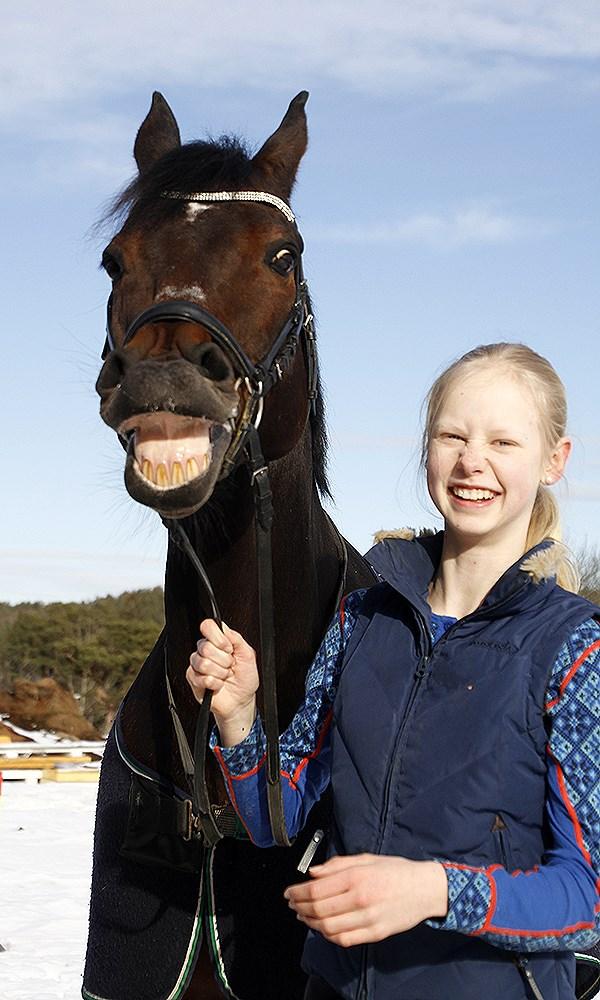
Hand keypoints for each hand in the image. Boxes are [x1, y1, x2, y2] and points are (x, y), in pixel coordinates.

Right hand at [186, 619, 258, 742]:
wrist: (241, 701)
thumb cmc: (245, 679)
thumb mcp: (248, 655)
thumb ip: (236, 638)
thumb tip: (223, 627)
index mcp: (218, 642)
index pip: (208, 626)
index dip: (218, 638)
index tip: (229, 649)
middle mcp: (205, 651)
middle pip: (205, 646)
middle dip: (224, 660)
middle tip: (230, 666)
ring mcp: (197, 665)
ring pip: (203, 662)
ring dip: (220, 673)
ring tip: (224, 676)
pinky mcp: (193, 679)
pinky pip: (201, 678)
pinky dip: (214, 683)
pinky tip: (218, 685)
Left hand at [283, 854, 447, 947]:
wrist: (424, 889)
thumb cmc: (396, 871)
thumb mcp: (366, 858)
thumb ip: (338, 864)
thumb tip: (313, 872)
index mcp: (356, 877)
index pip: (316, 890)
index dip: (297, 892)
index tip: (289, 892)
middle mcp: (360, 899)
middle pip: (318, 910)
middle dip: (299, 907)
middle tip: (292, 904)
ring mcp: (368, 919)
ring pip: (328, 927)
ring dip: (310, 923)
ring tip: (304, 915)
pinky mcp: (375, 933)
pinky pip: (344, 939)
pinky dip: (328, 935)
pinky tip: (323, 927)